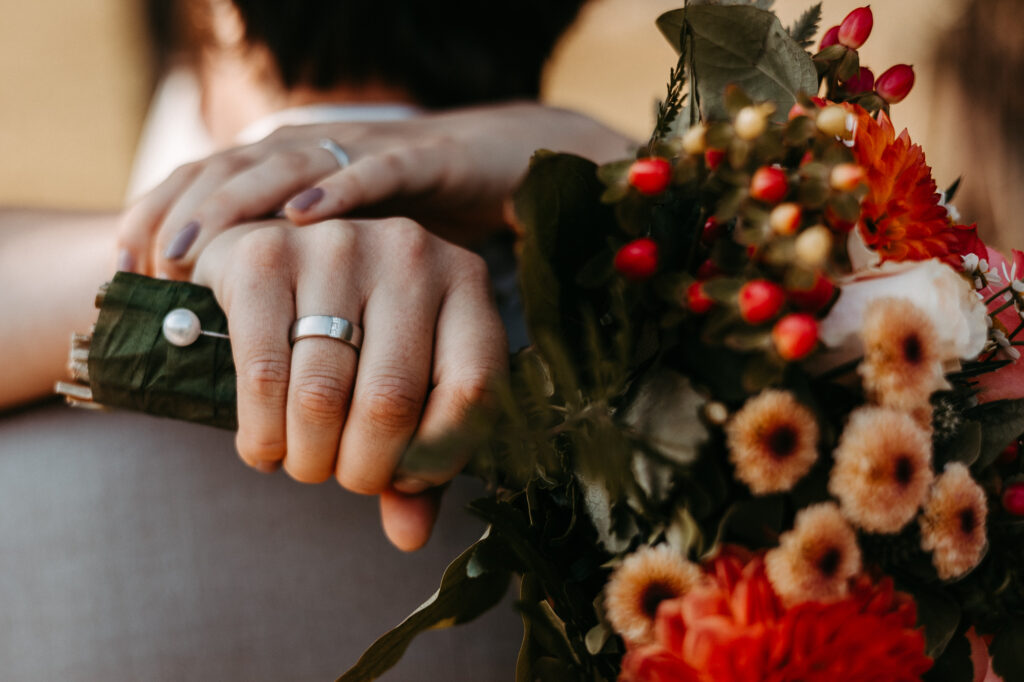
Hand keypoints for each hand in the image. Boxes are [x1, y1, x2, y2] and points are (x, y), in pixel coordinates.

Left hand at [117, 102, 633, 278]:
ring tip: (193, 247)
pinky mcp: (423, 161)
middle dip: (185, 218)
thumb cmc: (418, 233)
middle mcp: (323, 154)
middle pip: (232, 170)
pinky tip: (301, 219)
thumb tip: (256, 361)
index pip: (213, 182)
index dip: (167, 217)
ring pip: (287, 164)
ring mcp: (370, 153)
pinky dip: (337, 191)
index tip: (127, 268)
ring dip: (235, 204)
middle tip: (147, 267)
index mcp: (296, 173)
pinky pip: (375, 171)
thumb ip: (312, 305)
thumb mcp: (354, 265)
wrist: (497, 164)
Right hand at [192, 217, 507, 550]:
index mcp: (466, 282)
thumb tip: (409, 535)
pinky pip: (263, 375)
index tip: (404, 478)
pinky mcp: (264, 255)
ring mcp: (338, 245)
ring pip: (321, 396)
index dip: (437, 458)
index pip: (474, 393)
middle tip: (341, 476)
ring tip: (303, 462)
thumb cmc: (358, 331)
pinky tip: (265, 446)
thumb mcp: (408, 379)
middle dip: (360, 469)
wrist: (275, 252)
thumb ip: (420, 454)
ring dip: (307, 458)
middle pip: (391, 402)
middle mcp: (411, 252)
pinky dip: (262, 433)